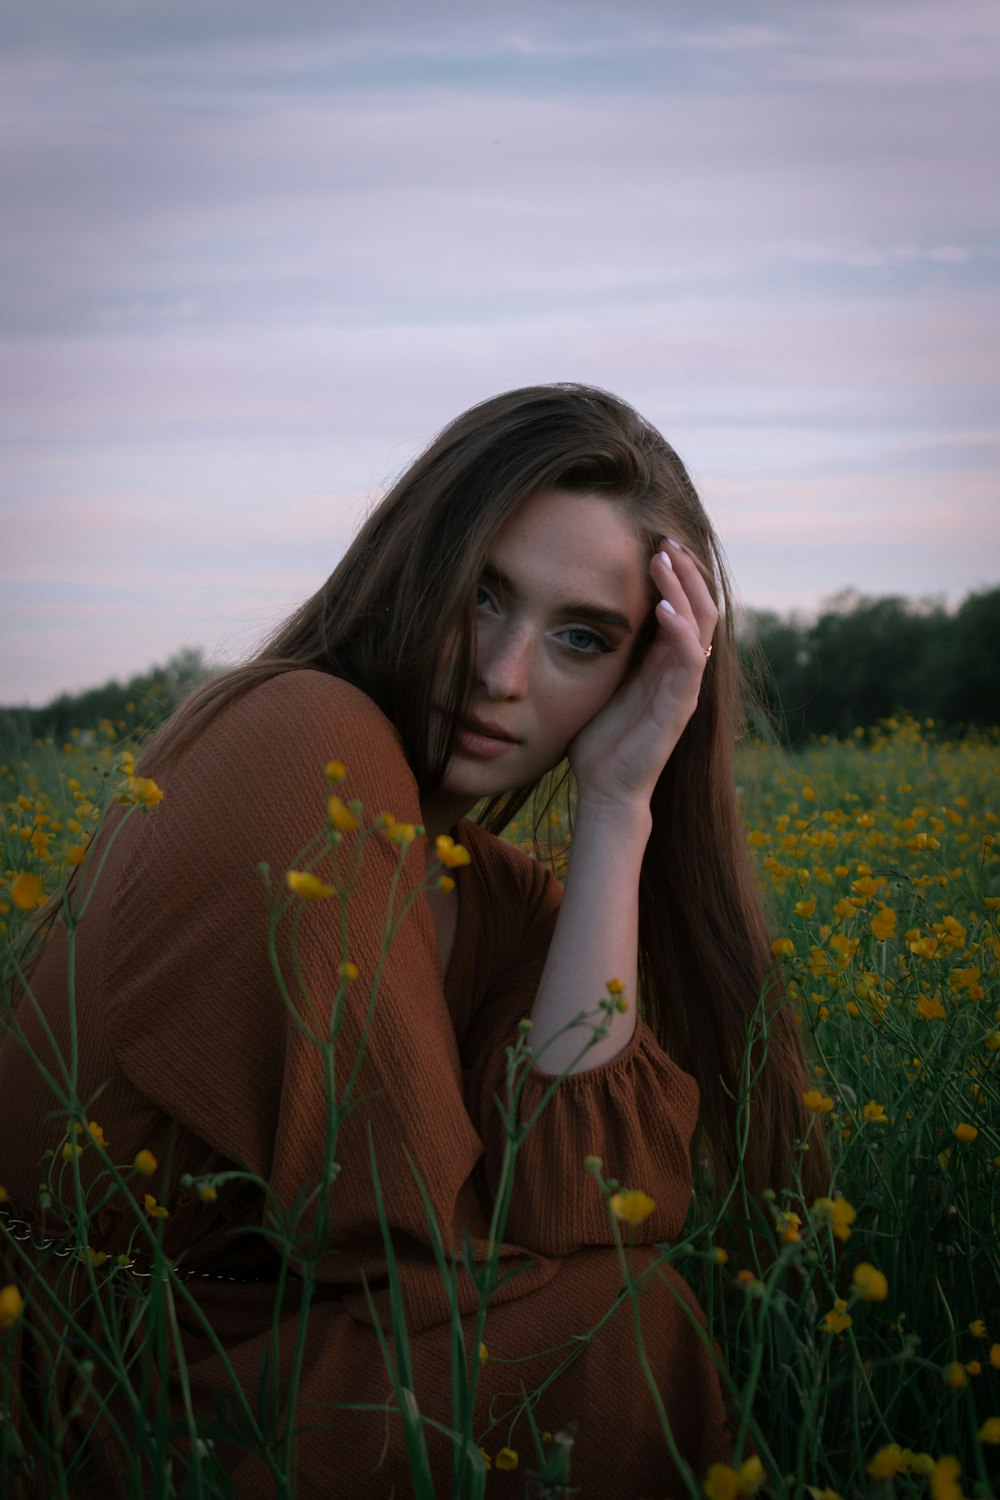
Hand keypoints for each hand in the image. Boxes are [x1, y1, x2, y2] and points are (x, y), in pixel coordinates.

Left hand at [567, 537, 717, 808]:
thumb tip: (580, 608)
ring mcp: (684, 687)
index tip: (654, 539)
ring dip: (684, 589)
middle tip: (664, 538)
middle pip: (698, 605)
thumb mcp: (599, 678)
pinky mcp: (680, 708)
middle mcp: (680, 668)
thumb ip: (606, 647)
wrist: (604, 788)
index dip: (674, 572)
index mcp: (662, 659)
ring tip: (664, 560)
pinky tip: (664, 608)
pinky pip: (688, 662)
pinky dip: (679, 632)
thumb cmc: (598, 736)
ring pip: (699, 625)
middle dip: (684, 570)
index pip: (682, 603)